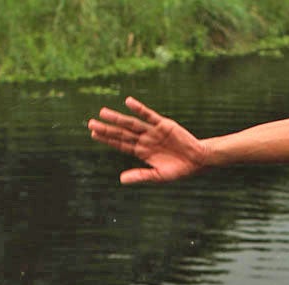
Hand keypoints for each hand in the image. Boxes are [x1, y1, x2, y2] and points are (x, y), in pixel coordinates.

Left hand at [88, 97, 206, 183]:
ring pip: (132, 124)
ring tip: (103, 113)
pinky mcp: (164, 124)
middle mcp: (145, 140)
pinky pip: (149, 116)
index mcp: (142, 152)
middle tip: (90, 123)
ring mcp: (153, 132)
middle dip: (107, 129)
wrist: (198, 160)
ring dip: (118, 119)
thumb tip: (121, 179)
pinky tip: (129, 102)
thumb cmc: (179, 170)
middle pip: (122, 134)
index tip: (93, 134)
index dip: (107, 140)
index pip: (121, 145)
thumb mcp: (159, 176)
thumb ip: (141, 176)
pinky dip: (139, 109)